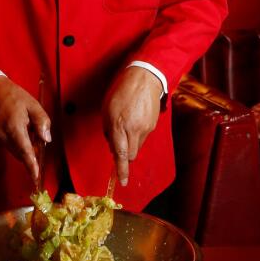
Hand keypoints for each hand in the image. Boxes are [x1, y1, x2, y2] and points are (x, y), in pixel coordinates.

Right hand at [0, 76, 50, 184]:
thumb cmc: (14, 96)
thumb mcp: (33, 105)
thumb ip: (42, 122)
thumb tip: (46, 140)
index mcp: (14, 127)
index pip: (25, 151)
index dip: (31, 166)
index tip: (36, 178)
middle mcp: (3, 135)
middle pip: (20, 153)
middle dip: (31, 154)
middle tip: (40, 141)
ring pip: (15, 150)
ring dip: (25, 148)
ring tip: (29, 129)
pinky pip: (10, 145)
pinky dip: (18, 143)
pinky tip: (21, 129)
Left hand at [101, 67, 162, 185]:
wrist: (145, 79)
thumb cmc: (122, 91)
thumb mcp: (106, 110)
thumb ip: (108, 130)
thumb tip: (112, 145)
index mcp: (119, 126)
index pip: (121, 154)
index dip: (121, 170)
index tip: (121, 182)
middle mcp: (134, 130)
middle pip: (131, 155)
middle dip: (124, 156)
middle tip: (118, 145)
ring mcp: (145, 128)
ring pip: (137, 147)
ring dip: (130, 144)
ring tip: (126, 126)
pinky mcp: (152, 125)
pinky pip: (143, 137)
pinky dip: (136, 135)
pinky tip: (133, 121)